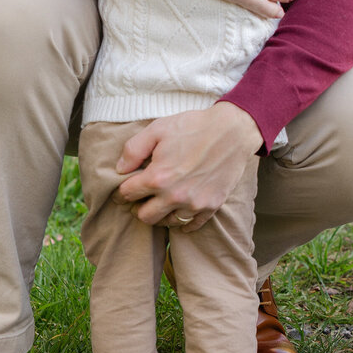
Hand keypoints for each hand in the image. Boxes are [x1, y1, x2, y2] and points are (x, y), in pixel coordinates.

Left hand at [115, 104, 262, 227]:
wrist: (233, 131)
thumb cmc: (194, 127)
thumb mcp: (158, 129)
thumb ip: (133, 149)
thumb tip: (119, 169)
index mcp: (157, 177)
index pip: (127, 195)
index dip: (122, 191)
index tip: (125, 189)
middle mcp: (174, 196)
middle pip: (144, 216)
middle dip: (139, 207)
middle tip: (143, 198)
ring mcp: (194, 204)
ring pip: (167, 223)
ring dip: (160, 214)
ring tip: (162, 202)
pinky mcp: (211, 206)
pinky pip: (191, 225)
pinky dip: (183, 221)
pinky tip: (181, 209)